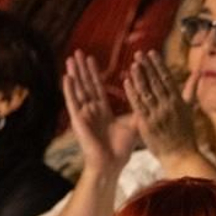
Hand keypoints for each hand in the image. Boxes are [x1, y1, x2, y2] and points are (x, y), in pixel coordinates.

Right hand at [63, 50, 136, 176]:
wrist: (111, 163)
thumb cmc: (121, 148)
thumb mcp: (133, 125)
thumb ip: (138, 110)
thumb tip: (149, 98)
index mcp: (102, 111)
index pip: (97, 87)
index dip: (94, 73)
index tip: (91, 58)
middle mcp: (91, 110)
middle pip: (85, 84)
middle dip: (82, 69)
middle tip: (78, 52)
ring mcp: (83, 114)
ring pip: (78, 90)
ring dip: (74, 74)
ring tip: (71, 58)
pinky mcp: (78, 120)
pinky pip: (72, 102)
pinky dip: (69, 89)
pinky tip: (66, 76)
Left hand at [124, 49, 200, 165]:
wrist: (180, 155)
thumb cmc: (186, 134)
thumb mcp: (190, 110)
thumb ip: (191, 90)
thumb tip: (197, 73)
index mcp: (179, 102)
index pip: (167, 79)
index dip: (158, 65)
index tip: (152, 53)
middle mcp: (168, 106)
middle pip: (156, 83)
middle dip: (147, 67)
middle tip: (138, 54)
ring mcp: (157, 115)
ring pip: (146, 92)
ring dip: (139, 77)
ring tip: (132, 65)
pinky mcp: (147, 124)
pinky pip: (138, 105)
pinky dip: (132, 93)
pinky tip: (127, 82)